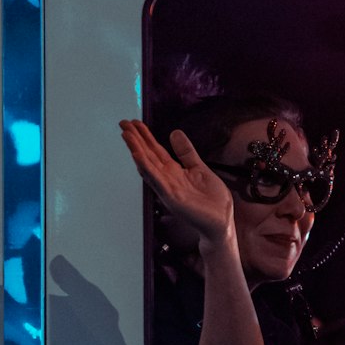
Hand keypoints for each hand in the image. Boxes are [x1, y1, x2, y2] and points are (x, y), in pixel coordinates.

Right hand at [119, 120, 235, 248]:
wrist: (221, 222)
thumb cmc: (212, 200)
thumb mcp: (199, 168)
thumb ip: (186, 152)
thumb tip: (175, 132)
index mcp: (174, 171)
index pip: (155, 150)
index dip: (145, 136)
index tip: (135, 122)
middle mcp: (167, 179)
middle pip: (148, 155)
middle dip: (136, 139)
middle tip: (123, 122)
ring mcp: (167, 188)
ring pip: (148, 166)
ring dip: (136, 150)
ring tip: (126, 134)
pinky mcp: (172, 198)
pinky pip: (157, 180)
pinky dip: (146, 168)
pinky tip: (137, 156)